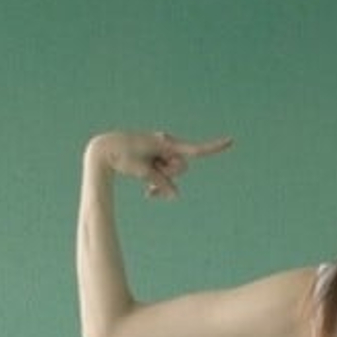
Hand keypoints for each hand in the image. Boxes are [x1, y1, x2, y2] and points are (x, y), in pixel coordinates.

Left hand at [89, 131, 232, 199]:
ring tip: (144, 186)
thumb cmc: (123, 156)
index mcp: (166, 144)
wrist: (104, 149)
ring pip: (172, 173)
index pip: (195, 149)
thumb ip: (162, 183)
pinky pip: (162, 175)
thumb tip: (176, 196)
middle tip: (150, 175)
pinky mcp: (153, 159)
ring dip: (161, 181)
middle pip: (181, 167)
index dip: (214, 147)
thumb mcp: (144, 172)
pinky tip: (147, 194)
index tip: (232, 140)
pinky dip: (156, 184)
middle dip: (170, 175)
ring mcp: (160, 153)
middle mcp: (166, 146)